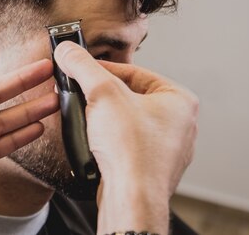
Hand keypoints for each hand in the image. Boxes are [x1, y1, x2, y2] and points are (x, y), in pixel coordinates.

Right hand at [54, 41, 197, 234]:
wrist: (130, 199)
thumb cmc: (132, 151)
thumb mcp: (102, 93)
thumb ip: (83, 66)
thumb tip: (68, 50)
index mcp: (179, 100)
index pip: (134, 71)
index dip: (103, 69)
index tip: (82, 69)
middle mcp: (179, 124)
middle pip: (129, 96)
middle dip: (103, 96)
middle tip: (83, 96)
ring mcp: (166, 148)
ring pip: (127, 121)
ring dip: (104, 119)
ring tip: (89, 121)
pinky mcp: (150, 167)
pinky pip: (126, 144)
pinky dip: (109, 141)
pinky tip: (96, 144)